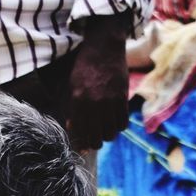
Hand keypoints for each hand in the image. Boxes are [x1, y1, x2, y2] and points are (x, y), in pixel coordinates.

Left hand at [67, 16, 130, 150]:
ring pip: (111, 133)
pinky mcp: (123, 96)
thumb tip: (72, 128)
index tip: (82, 149)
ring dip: (107, 136)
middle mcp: (95, 102)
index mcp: (78, 100)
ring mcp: (111, 100)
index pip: (80, 131)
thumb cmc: (84, 66)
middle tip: (93, 142)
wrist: (104, 46)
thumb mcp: (71, 86)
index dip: (81, 144)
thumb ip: (71, 108)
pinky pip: (123, 122)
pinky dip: (119, 127)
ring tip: (104, 133)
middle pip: (96, 136)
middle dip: (94, 143)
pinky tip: (114, 124)